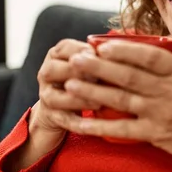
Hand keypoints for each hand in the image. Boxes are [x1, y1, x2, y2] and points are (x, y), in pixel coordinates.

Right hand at [6, 39, 100, 171]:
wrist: (62, 109)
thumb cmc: (85, 80)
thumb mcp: (92, 64)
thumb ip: (102, 56)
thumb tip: (125, 48)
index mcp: (58, 55)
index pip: (65, 48)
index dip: (82, 51)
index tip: (100, 55)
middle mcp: (47, 73)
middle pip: (52, 70)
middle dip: (76, 73)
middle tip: (98, 77)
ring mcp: (46, 96)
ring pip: (54, 97)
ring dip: (78, 99)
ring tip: (100, 101)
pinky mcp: (51, 117)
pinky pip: (62, 119)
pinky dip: (78, 122)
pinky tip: (94, 124)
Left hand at [62, 41, 171, 163]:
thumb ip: (169, 66)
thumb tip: (138, 49)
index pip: (150, 57)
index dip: (125, 51)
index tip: (102, 45)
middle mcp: (171, 91)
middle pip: (129, 76)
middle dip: (99, 67)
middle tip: (76, 59)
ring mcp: (162, 113)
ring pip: (121, 100)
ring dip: (93, 91)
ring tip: (70, 83)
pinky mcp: (156, 134)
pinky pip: (122, 129)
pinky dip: (100, 125)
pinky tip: (81, 121)